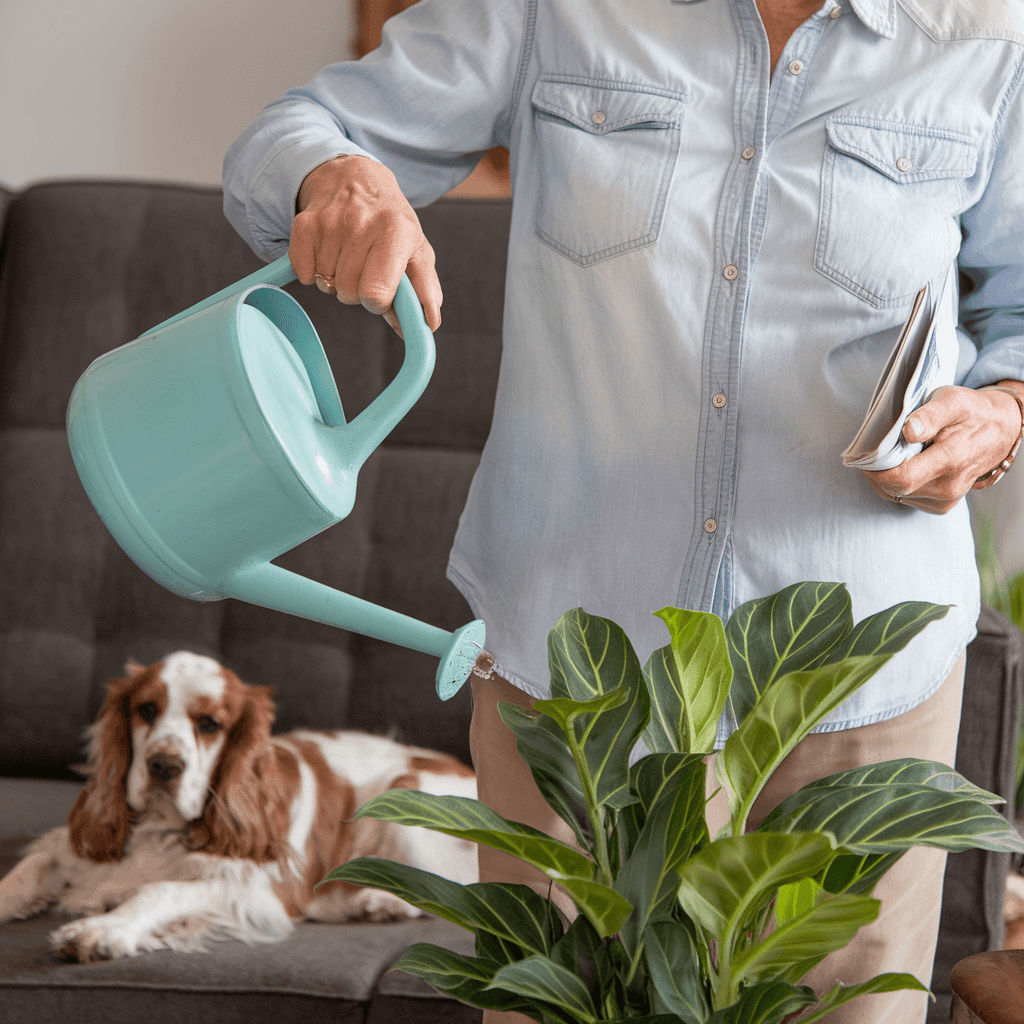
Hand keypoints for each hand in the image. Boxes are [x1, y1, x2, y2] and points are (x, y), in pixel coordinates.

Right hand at [288, 155, 441, 336]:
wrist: (357, 178)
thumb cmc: (391, 222)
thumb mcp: (417, 250)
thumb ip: (426, 290)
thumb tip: (430, 324)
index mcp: (396, 231)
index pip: (376, 294)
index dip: (378, 301)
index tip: (382, 288)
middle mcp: (361, 223)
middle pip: (349, 293)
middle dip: (357, 291)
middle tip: (364, 268)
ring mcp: (330, 222)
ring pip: (326, 285)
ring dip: (336, 280)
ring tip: (347, 256)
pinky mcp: (305, 223)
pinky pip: (304, 273)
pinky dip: (313, 272)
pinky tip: (327, 252)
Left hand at [862, 382, 1023, 513]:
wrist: (999, 431)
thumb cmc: (972, 413)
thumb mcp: (952, 401)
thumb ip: (930, 416)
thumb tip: (910, 431)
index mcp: (951, 459)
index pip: (901, 478)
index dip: (876, 469)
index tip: (865, 453)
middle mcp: (948, 486)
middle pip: (893, 488)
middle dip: (876, 471)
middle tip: (872, 450)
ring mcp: (946, 499)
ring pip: (896, 495)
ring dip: (885, 477)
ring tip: (890, 455)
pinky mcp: (942, 505)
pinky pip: (906, 498)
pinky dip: (896, 485)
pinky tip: (902, 466)